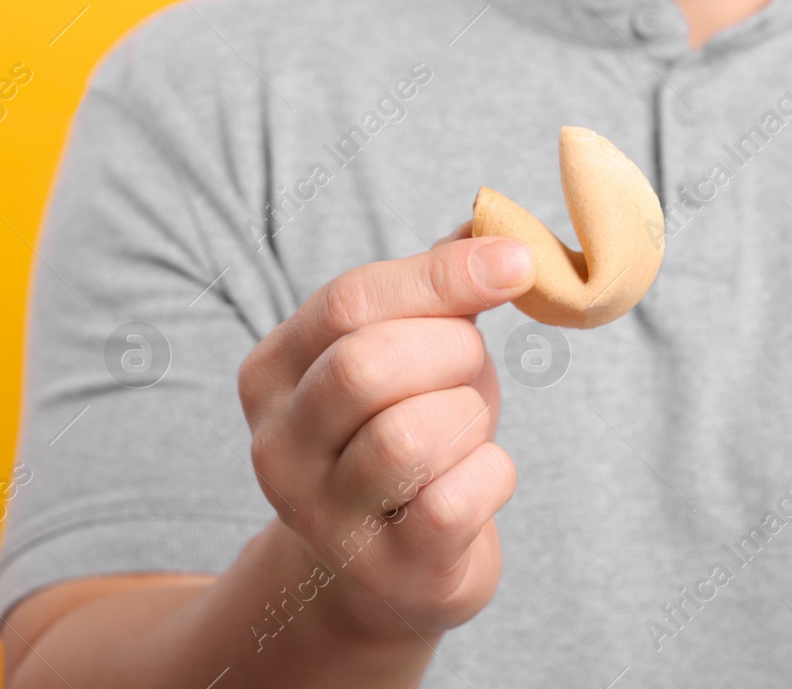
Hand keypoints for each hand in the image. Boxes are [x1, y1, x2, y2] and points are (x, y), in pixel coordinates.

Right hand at [237, 235, 535, 640]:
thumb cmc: (412, 429)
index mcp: (273, 372)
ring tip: (462, 432)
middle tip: (466, 369)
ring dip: (469, 419)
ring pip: (411, 435)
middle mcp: (278, 446)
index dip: (445, 275)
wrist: (395, 564)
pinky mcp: (385, 568)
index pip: (350, 300)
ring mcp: (323, 517)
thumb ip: (441, 280)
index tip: (517, 263)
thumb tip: (494, 222)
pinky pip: (456, 500)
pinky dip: (492, 476)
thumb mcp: (415, 346)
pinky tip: (476, 481)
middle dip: (452, 353)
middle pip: (369, 364)